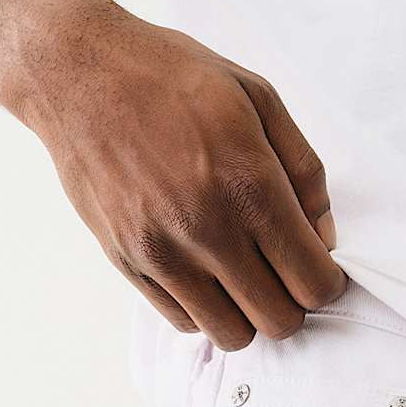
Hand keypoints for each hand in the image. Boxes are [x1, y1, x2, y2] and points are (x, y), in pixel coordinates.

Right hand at [4, 0, 344, 349]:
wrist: (78, 70)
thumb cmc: (174, 78)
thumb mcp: (259, 99)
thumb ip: (305, 172)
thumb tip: (325, 238)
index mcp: (251, 186)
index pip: (314, 283)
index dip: (327, 282)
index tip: (317, 265)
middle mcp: (208, 229)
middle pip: (279, 322)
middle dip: (292, 303)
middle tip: (281, 271)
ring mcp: (164, 253)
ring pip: (233, 335)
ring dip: (247, 313)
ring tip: (241, 274)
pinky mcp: (129, 264)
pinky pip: (186, 322)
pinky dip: (204, 307)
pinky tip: (203, 269)